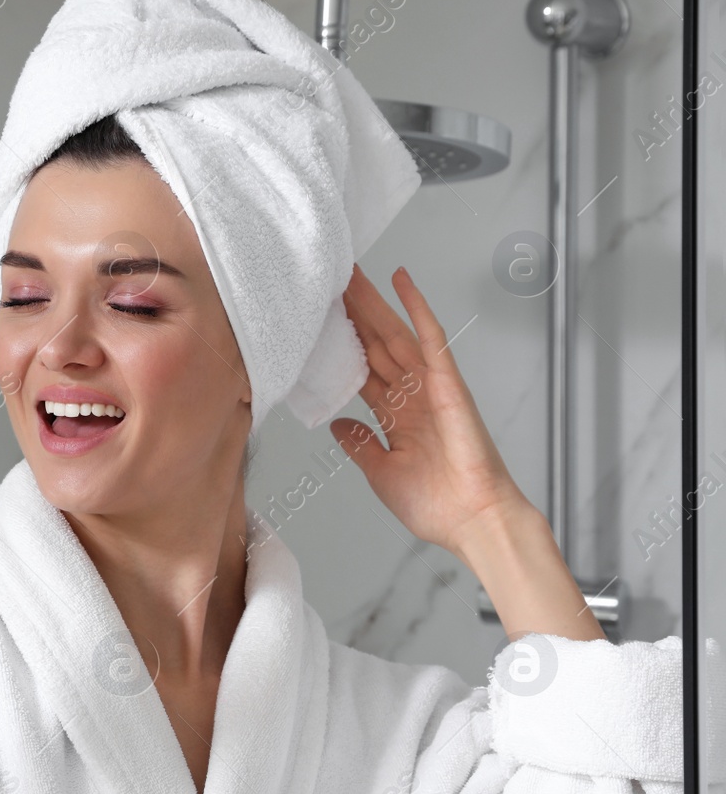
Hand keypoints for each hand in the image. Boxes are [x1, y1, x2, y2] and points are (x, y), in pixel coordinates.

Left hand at [328, 264, 529, 559]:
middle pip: (376, 343)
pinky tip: (401, 280)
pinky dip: (417, 307)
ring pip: (396, 332)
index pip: (364, 368)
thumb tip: (339, 425)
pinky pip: (430, 337)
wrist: (473, 521)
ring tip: (352, 272)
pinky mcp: (448, 384)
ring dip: (375, 301)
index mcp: (398, 416)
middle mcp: (413, 395)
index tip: (321, 320)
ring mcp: (431, 386)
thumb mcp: (381, 472)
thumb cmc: (438, 504)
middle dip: (354, 313)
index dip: (343, 344)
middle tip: (331, 279)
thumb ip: (361, 445)